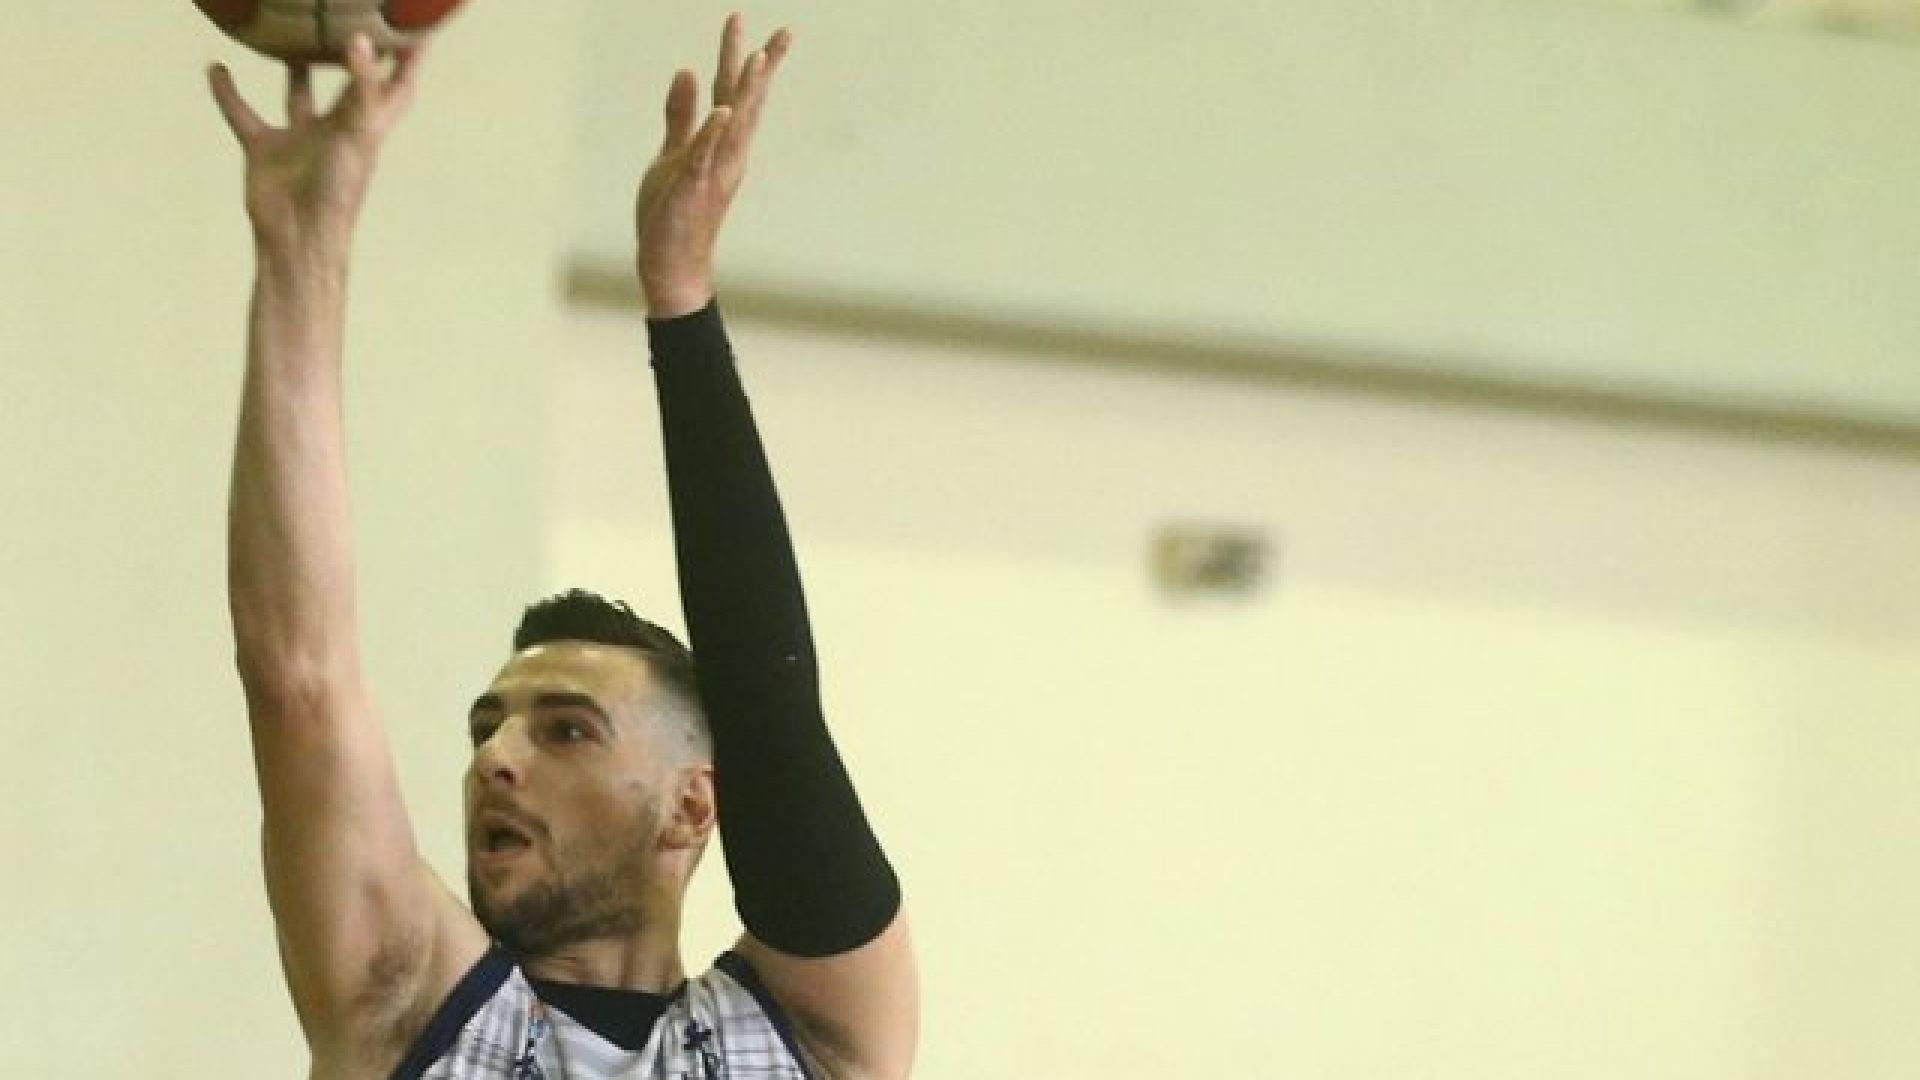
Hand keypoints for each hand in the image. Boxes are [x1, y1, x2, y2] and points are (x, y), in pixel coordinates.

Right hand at [209, 35, 429, 257]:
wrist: (299, 236)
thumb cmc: (338, 189)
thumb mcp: (357, 131)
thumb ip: (361, 86)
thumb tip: (361, 40)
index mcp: (368, 125)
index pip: (397, 84)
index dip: (410, 58)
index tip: (418, 26)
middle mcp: (337, 128)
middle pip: (350, 84)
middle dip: (354, 55)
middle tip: (349, 18)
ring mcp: (301, 138)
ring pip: (297, 93)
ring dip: (292, 67)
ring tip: (285, 30)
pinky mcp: (266, 149)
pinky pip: (243, 114)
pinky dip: (228, 94)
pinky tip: (215, 67)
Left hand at [636, 14, 791, 317]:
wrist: (671, 263)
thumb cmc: (672, 212)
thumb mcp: (673, 153)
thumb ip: (681, 114)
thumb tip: (687, 70)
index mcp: (721, 144)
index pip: (734, 93)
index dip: (743, 58)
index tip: (752, 24)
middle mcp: (727, 155)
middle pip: (747, 101)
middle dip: (762, 65)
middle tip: (784, 31)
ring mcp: (714, 171)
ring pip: (736, 125)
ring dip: (747, 93)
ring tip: (759, 57)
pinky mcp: (693, 188)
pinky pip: (705, 157)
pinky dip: (714, 134)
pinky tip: (723, 111)